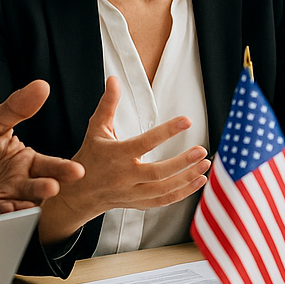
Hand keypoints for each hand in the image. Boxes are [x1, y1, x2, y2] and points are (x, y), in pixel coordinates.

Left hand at [0, 80, 84, 223]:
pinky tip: (5, 209)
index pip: (50, 166)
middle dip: (46, 188)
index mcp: (28, 163)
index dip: (63, 169)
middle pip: (39, 187)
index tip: (77, 171)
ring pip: (21, 205)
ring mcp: (6, 200)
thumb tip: (41, 85)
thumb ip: (16, 108)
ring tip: (29, 205)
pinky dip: (2, 214)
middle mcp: (22, 184)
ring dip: (26, 206)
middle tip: (52, 187)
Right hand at [37, 76, 210, 244]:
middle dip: (182, 163)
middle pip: (158, 173)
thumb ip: (108, 104)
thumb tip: (114, 80)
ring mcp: (133, 192)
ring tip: (205, 164)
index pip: (145, 142)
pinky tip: (198, 180)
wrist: (79, 194)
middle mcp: (125, 176)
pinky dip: (183, 193)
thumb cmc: (89, 157)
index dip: (167, 131)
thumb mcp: (96, 129)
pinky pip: (164, 201)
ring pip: (164, 189)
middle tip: (201, 150)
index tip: (186, 121)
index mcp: (117, 155)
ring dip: (187, 178)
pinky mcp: (139, 203)